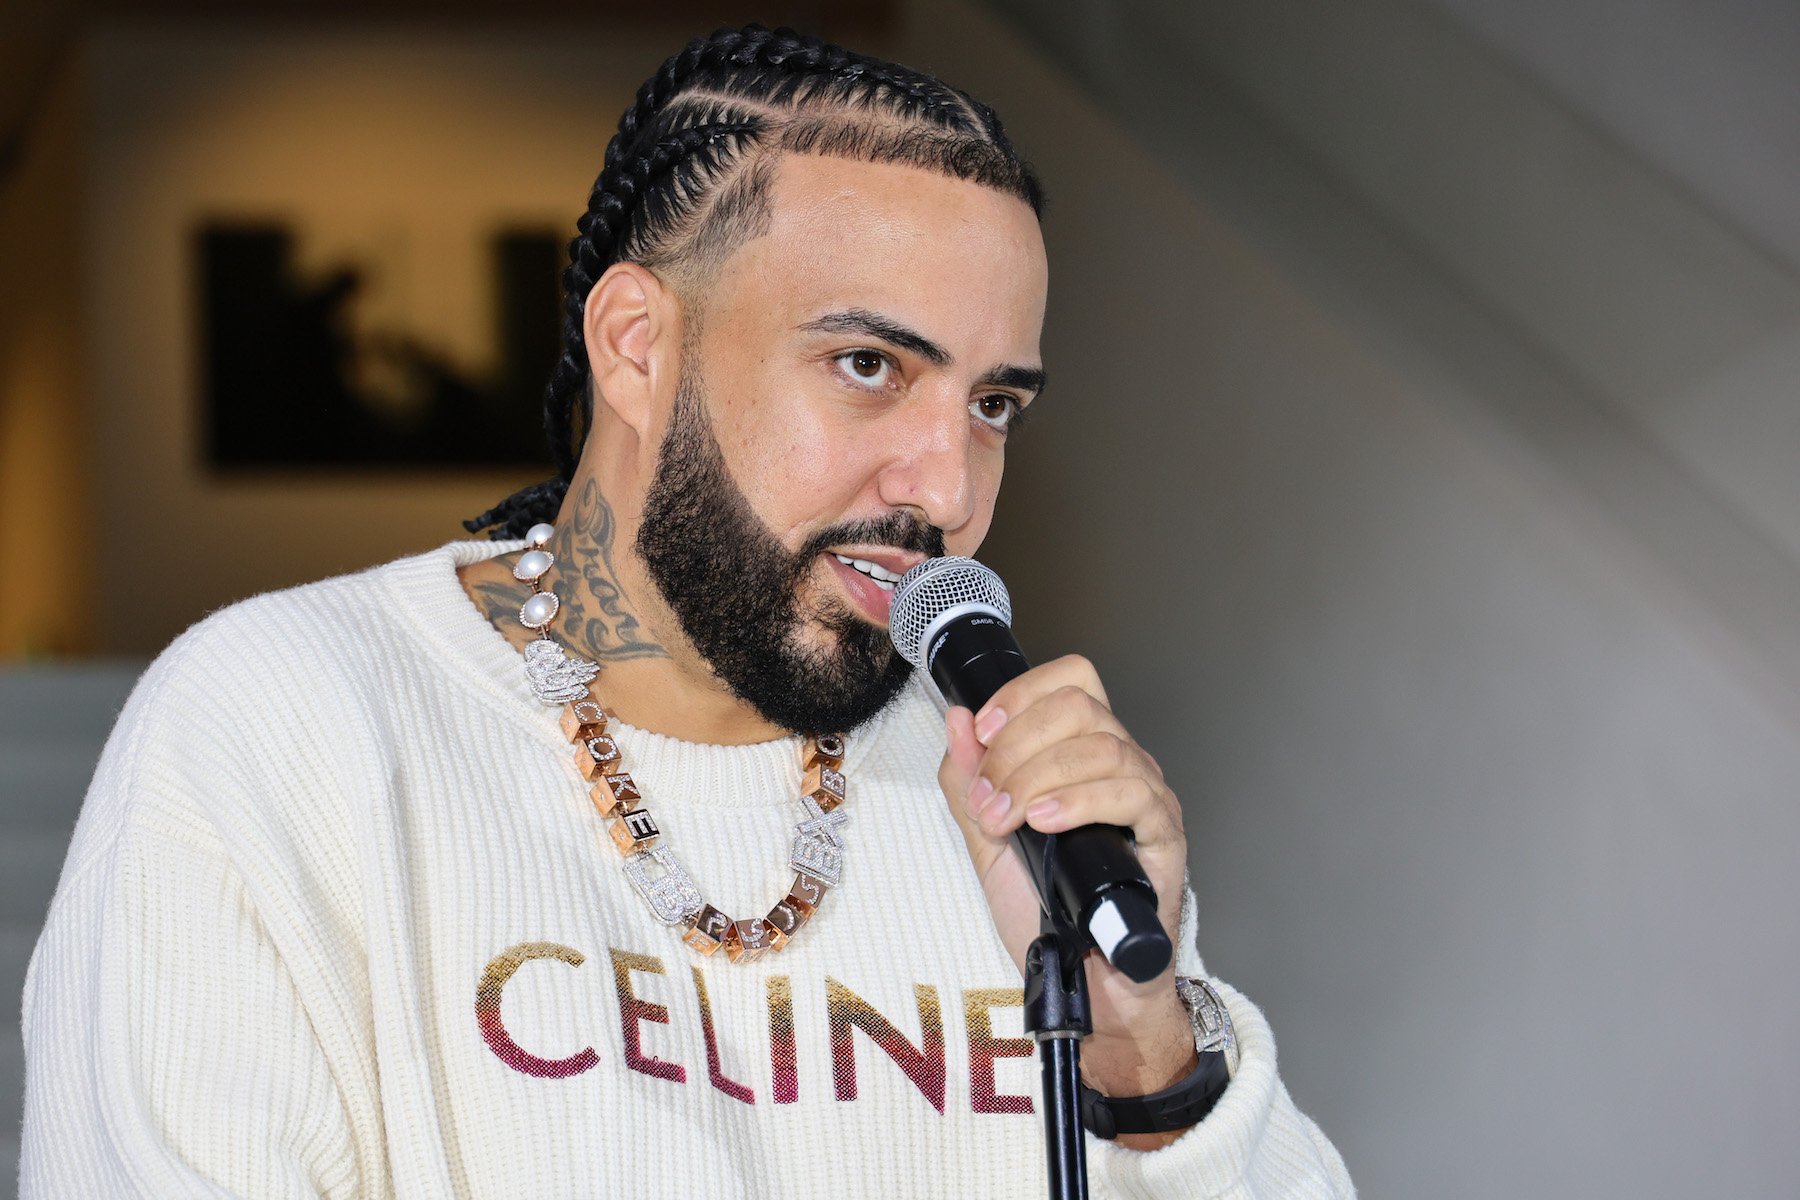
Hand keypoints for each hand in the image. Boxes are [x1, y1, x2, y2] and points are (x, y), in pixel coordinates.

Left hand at [937, 655, 1198, 1146]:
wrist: (1087, 987)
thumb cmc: (1049, 915)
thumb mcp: (989, 843)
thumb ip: (969, 781)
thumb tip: (956, 718)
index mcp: (1081, 755)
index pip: (1070, 680)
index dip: (1022, 693)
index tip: (981, 732)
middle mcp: (1121, 765)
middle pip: (1079, 706)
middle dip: (1017, 745)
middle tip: (990, 798)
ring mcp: (1148, 797)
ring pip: (1104, 745)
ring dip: (1039, 776)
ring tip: (1009, 819)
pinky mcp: (1165, 836)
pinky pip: (1133, 793)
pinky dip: (1080, 800)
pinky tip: (1046, 823)